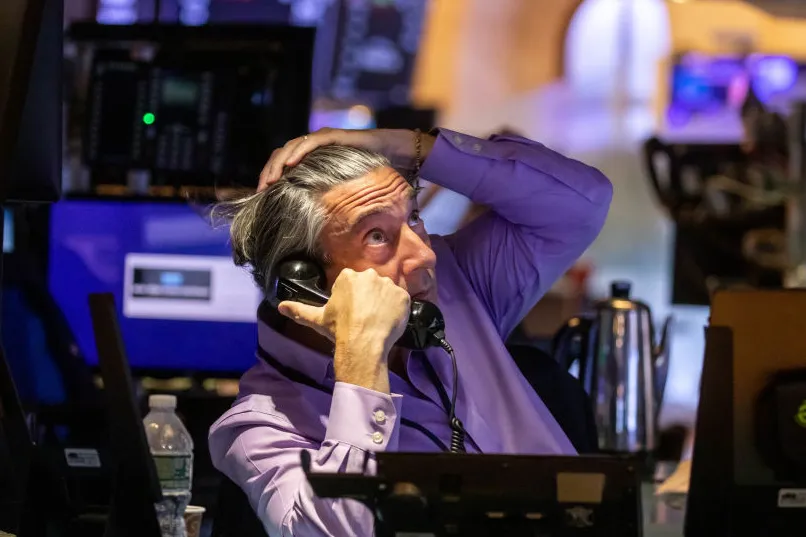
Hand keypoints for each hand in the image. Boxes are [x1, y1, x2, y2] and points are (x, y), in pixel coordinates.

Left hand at [258, 127, 435, 189]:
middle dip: (269, 172)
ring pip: (291, 147)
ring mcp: (325, 139)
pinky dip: (298, 152)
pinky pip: (312, 142)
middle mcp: (316, 147)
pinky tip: (289, 164)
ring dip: (278, 163)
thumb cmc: (377, 172)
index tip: (263, 196)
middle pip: (283, 156)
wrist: (399, 152)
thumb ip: (336, 202)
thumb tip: (326, 230)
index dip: (272, 177)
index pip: (286, 165)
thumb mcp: (350, 191)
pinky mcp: (335, 136)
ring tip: (270, 180)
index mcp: (316, 159)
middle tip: (261, 190)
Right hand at [277, 268, 410, 392]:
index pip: (351, 283)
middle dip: (369, 298)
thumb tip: (280, 307)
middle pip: (370, 285)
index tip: (351, 312)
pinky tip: (389, 322)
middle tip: (365, 317)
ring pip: (386, 292)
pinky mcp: (403, 296)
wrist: (363, 344)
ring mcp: (388, 285)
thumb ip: (299, 310)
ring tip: (378, 321)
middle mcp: (369, 275)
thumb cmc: (339, 330)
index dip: (351, 299)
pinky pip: (402, 300)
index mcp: (349, 276)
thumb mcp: (317, 319)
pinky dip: (398, 310)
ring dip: (384, 303)